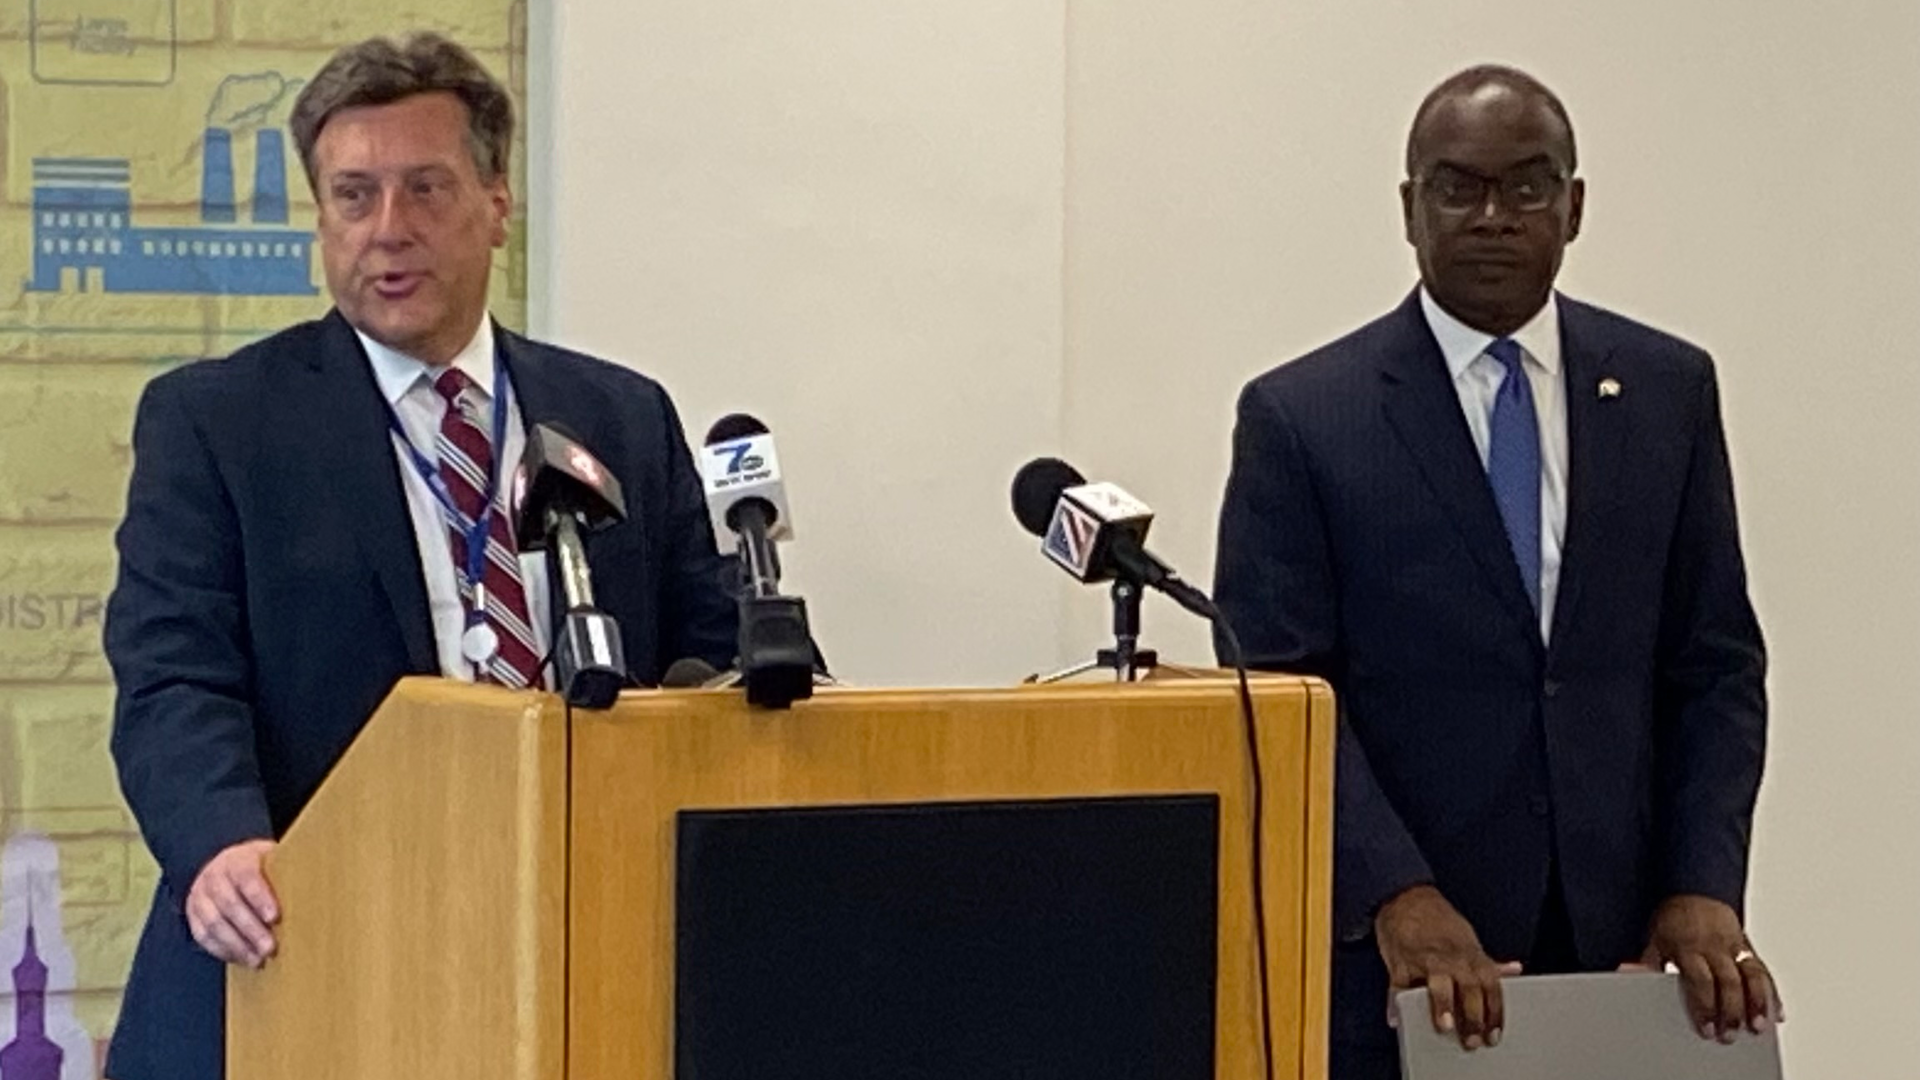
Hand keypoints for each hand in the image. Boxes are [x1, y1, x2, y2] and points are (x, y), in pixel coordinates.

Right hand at [186, 839, 279, 967]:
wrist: (225, 865)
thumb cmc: (260, 867)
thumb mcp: (273, 859)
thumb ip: (289, 871)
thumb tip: (318, 886)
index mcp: (237, 860)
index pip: (246, 876)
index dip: (259, 897)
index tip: (275, 916)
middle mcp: (214, 876)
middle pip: (229, 904)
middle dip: (251, 929)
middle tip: (270, 948)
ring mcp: (200, 896)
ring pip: (214, 923)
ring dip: (237, 945)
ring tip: (258, 959)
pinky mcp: (193, 915)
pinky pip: (203, 936)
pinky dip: (223, 950)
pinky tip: (242, 958)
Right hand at [1375, 885, 1522, 1049]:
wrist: (1406, 897)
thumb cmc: (1438, 921)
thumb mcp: (1468, 939)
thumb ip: (1488, 961)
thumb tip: (1515, 971)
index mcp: (1470, 954)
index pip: (1491, 986)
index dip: (1494, 1012)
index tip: (1494, 1034)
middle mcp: (1451, 957)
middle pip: (1469, 988)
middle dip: (1473, 1016)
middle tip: (1473, 1040)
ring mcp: (1424, 958)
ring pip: (1438, 983)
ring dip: (1443, 1005)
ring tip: (1444, 1025)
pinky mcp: (1399, 960)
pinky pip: (1398, 984)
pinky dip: (1396, 1002)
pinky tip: (1396, 1018)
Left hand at [1633, 895, 1781, 1041]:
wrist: (1694, 891)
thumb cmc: (1672, 920)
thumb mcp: (1654, 940)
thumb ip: (1650, 963)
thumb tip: (1630, 976)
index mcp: (1689, 947)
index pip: (1700, 980)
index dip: (1705, 1006)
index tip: (1706, 1028)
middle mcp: (1714, 947)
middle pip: (1728, 982)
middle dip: (1731, 1011)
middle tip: (1729, 1035)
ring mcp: (1734, 946)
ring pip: (1752, 976)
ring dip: (1757, 1003)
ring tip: (1757, 1027)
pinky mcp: (1748, 947)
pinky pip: (1763, 971)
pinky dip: (1771, 993)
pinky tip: (1775, 1012)